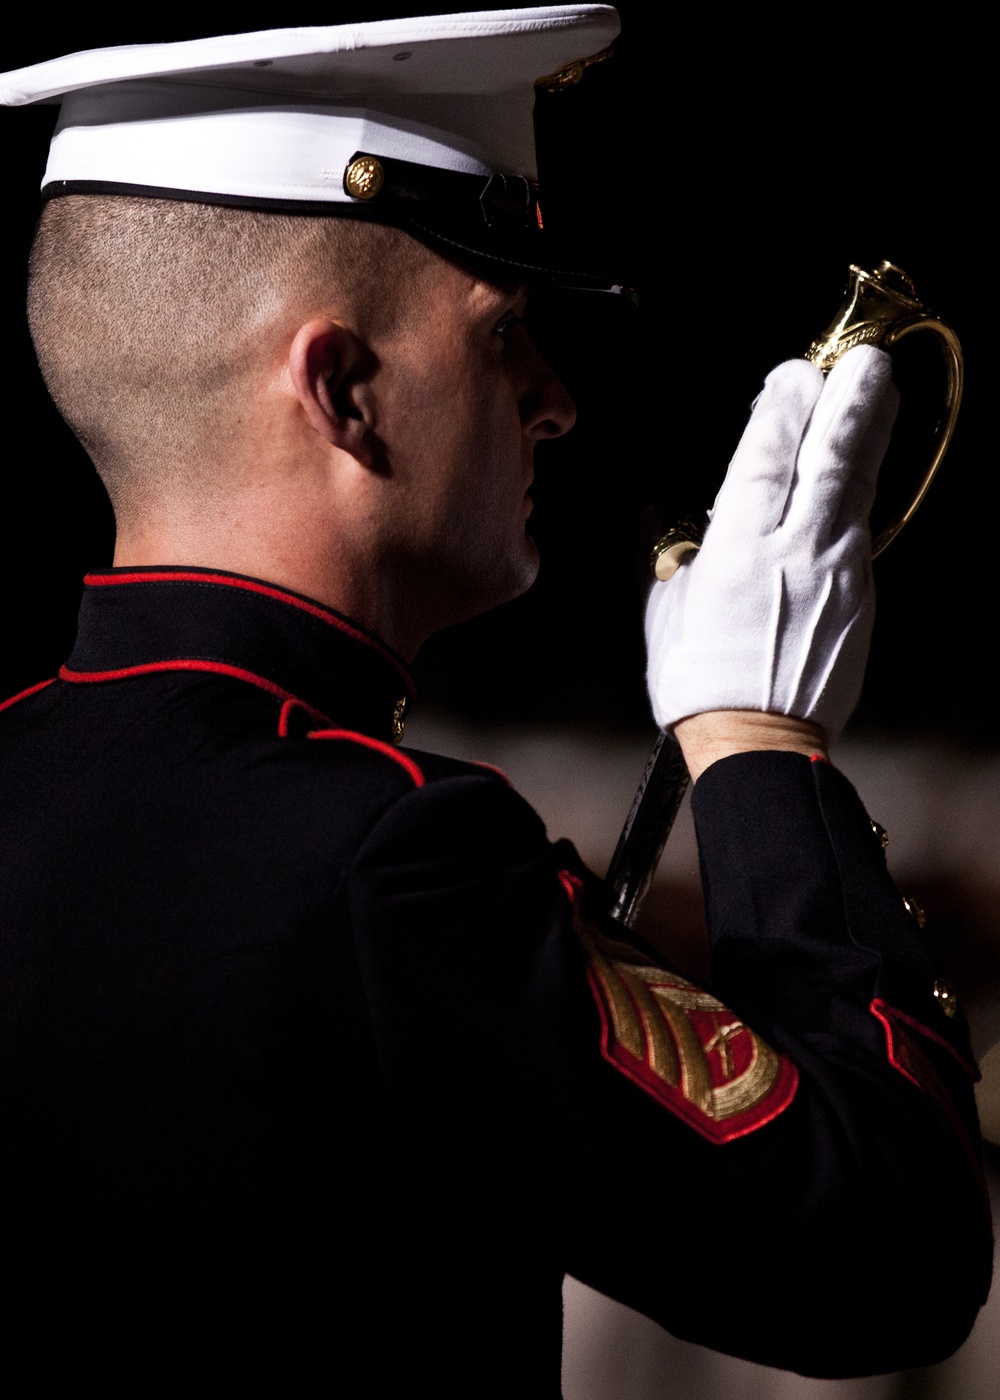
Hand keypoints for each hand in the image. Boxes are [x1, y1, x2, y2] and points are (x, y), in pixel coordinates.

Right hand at [645, 345, 898, 745]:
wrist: (759, 743)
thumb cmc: (701, 682)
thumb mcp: (665, 610)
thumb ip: (669, 553)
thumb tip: (661, 515)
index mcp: (738, 546)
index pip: (766, 452)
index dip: (782, 404)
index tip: (790, 373)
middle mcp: (795, 548)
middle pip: (829, 454)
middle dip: (848, 398)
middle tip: (864, 357)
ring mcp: (838, 569)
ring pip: (857, 483)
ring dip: (869, 430)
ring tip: (880, 389)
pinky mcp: (860, 595)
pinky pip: (862, 526)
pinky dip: (861, 488)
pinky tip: (861, 470)